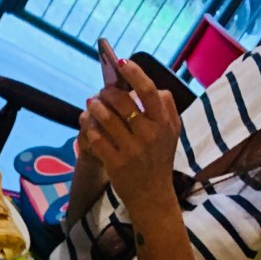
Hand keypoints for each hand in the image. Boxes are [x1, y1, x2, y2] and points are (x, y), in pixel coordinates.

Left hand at [80, 59, 180, 219]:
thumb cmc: (159, 160)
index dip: (134, 74)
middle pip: (122, 102)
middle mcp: (148, 134)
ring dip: (94, 107)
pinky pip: (97, 139)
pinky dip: (89, 128)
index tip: (122, 63)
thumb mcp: (172, 134)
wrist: (153, 196)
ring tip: (91, 104)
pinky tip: (87, 123)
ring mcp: (131, 150)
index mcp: (163, 123)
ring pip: (106, 119)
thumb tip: (155, 87)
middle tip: (101, 91)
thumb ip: (168, 108)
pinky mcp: (116, 163)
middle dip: (107, 92)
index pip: (148, 91)